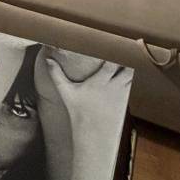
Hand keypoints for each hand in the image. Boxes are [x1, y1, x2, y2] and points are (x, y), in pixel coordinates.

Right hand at [44, 52, 129, 179]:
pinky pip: (133, 87)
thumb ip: (57, 74)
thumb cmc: (78, 112)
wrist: (92, 134)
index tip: (114, 45)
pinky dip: (132, 81)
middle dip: (128, 60)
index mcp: (100, 81)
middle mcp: (113, 86)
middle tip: (124, 51)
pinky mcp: (126, 102)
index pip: (112, 62)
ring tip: (129, 60)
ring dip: (131, 69)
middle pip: (128, 67)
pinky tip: (129, 77)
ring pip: (132, 76)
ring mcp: (122, 95)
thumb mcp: (66, 92)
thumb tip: (47, 59)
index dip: (115, 53)